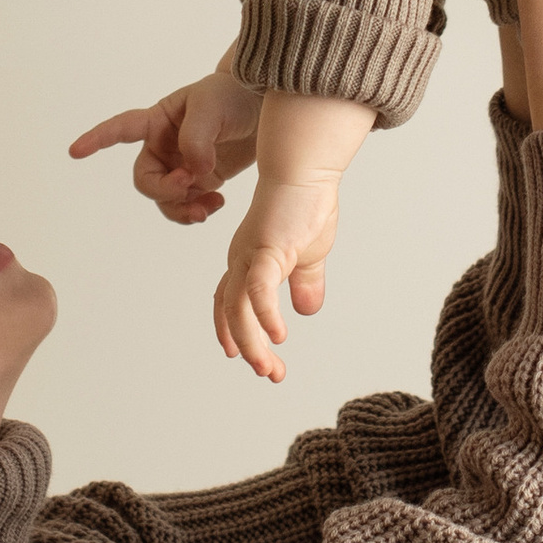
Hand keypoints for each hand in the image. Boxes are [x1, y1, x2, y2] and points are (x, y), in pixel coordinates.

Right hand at [70, 61, 260, 223]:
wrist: (266, 105)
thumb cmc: (234, 94)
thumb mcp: (211, 107)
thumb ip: (196, 139)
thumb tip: (194, 172)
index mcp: (158, 120)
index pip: (120, 130)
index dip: (96, 140)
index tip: (75, 151)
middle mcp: (165, 146)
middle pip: (146, 180)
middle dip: (164, 190)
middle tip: (189, 185)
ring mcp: (182, 165)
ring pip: (166, 199)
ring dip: (181, 208)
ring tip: (207, 206)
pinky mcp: (202, 180)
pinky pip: (188, 204)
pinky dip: (198, 210)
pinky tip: (215, 204)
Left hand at [215, 169, 342, 382]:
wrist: (306, 168)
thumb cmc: (306, 204)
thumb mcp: (309, 254)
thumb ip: (305, 282)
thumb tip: (306, 310)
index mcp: (248, 262)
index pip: (233, 306)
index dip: (236, 335)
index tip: (253, 361)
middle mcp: (241, 261)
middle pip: (232, 314)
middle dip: (248, 349)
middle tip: (269, 374)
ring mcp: (250, 255)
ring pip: (239, 309)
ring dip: (252, 342)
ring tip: (268, 367)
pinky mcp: (265, 248)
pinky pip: (258, 289)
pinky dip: (264, 315)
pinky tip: (278, 335)